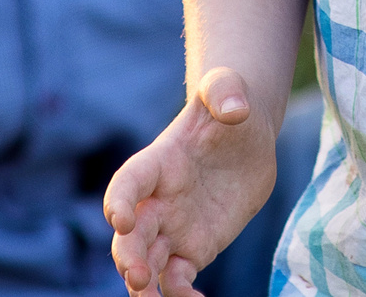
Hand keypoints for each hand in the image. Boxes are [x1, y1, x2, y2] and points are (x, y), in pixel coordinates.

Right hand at [103, 66, 278, 296]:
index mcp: (158, 162)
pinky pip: (178, 277)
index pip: (130, 181)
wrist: (245, 135)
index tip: (121, 219)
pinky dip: (180, 294)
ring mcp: (173, 227)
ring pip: (147, 262)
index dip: (122, 199)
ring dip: (144, 285)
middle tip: (136, 277)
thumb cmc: (229, 105)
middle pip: (132, 233)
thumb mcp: (227, 89)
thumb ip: (226, 92)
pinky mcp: (193, 248)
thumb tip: (236, 108)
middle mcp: (157, 200)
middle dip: (128, 256)